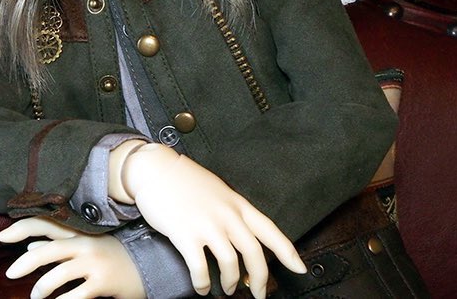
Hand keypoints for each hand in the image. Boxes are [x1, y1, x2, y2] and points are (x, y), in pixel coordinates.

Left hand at [0, 217, 145, 298]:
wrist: (143, 265)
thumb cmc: (109, 255)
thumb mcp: (85, 245)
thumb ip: (58, 244)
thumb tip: (31, 244)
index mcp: (78, 232)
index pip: (46, 224)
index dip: (22, 227)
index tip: (1, 235)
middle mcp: (84, 244)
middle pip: (49, 249)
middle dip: (26, 262)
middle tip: (10, 273)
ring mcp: (94, 263)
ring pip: (59, 274)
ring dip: (42, 288)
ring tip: (36, 296)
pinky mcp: (102, 282)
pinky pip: (75, 295)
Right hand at [118, 143, 305, 298]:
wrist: (156, 169)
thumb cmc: (184, 180)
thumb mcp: (216, 191)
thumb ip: (230, 211)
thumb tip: (241, 238)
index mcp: (236, 203)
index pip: (269, 230)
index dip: (288, 252)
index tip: (300, 269)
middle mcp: (226, 214)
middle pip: (254, 254)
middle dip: (261, 280)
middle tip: (260, 294)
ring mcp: (207, 225)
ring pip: (231, 264)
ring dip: (231, 283)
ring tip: (227, 289)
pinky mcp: (186, 234)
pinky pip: (201, 269)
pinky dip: (203, 284)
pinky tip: (201, 287)